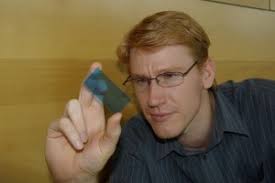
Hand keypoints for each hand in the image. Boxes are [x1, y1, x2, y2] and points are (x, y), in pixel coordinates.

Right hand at [45, 63, 121, 182]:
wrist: (77, 173)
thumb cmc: (94, 159)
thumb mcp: (107, 147)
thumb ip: (113, 132)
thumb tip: (118, 113)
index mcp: (95, 116)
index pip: (97, 95)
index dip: (97, 83)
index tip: (98, 68)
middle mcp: (82, 115)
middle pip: (84, 92)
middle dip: (89, 79)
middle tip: (95, 67)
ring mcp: (69, 120)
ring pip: (72, 105)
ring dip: (79, 122)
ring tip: (84, 140)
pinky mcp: (57, 127)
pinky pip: (63, 122)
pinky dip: (72, 133)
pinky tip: (77, 144)